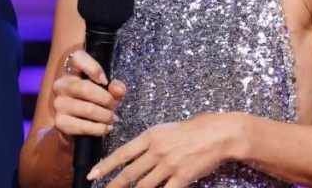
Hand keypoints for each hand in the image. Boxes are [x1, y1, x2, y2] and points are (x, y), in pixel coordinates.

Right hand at [51, 49, 126, 143]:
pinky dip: (99, 129)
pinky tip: (105, 129)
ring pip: (87, 109)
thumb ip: (115, 88)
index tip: (105, 81)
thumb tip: (119, 90)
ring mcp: (58, 104)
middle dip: (106, 99)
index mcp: (72, 71)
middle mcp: (61, 85)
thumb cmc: (93, 103)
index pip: (77, 58)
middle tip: (115, 106)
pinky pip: (84, 126)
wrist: (75, 129)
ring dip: (105, 116)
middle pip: (86, 88)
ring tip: (112, 119)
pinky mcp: (60, 122)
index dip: (93, 67)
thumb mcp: (107, 93)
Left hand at [88, 112, 241, 187]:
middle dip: (114, 185)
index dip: (106, 165)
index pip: (122, 153)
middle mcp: (157, 151)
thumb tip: (138, 153)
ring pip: (144, 186)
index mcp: (150, 136)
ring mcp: (169, 165)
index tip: (93, 174)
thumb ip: (151, 142)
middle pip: (130, 173)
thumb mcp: (166, 129)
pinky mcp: (183, 177)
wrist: (218, 134)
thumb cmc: (194, 128)